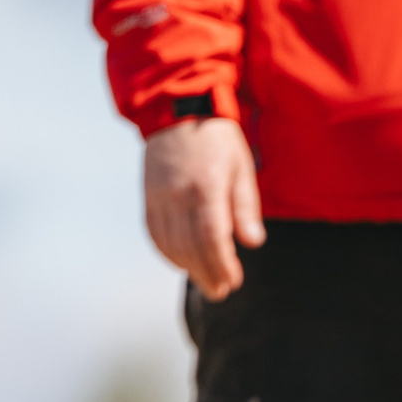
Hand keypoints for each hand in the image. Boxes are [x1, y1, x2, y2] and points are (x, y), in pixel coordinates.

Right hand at [142, 117, 263, 300]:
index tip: (235, 281)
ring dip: (189, 269)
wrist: (177, 109)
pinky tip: (183, 265)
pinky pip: (155, 235)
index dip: (223, 264)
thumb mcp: (241, 167)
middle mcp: (178, 195)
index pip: (213, 238)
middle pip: (191, 248)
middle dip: (207, 274)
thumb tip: (253, 243)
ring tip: (206, 283)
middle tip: (221, 292)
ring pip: (171, 245)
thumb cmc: (217, 140)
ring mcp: (159, 197)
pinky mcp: (148, 198)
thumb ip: (245, 207)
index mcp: (206, 187)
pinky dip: (168, 255)